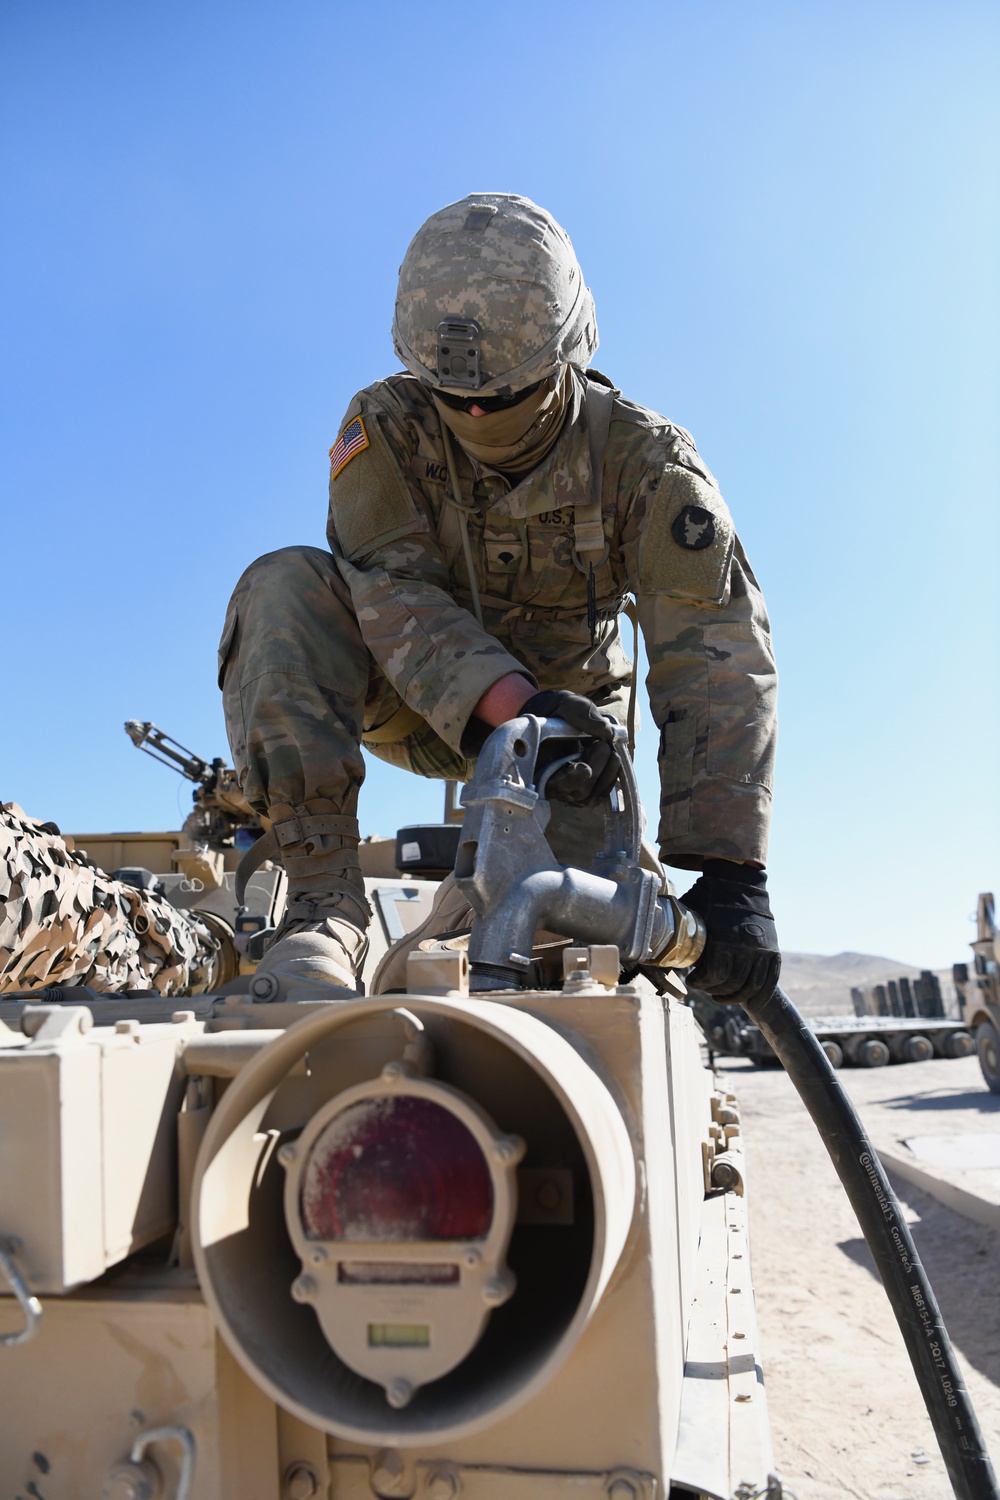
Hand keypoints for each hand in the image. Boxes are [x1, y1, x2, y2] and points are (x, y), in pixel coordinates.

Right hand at [521, 689, 620, 806]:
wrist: (558, 719)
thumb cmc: (557, 714)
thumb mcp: (566, 705)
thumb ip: (581, 714)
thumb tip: (607, 732)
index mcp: (538, 767)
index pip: (552, 785)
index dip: (570, 779)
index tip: (584, 768)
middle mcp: (554, 786)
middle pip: (579, 792)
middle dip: (596, 766)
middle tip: (602, 743)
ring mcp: (571, 791)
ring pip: (592, 795)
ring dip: (607, 771)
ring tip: (606, 746)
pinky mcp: (587, 790)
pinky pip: (603, 792)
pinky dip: (612, 774)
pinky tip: (611, 756)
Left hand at [681, 859, 779, 1004]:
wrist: (740, 882)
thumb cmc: (709, 898)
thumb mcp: (690, 915)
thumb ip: (681, 936)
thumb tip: (659, 951)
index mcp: (724, 940)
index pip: (713, 976)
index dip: (700, 983)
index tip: (692, 981)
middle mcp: (746, 948)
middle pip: (731, 985)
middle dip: (715, 991)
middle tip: (705, 988)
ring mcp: (762, 950)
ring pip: (751, 987)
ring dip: (735, 997)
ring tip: (721, 996)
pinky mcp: (773, 951)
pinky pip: (769, 981)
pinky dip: (759, 995)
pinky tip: (748, 1000)